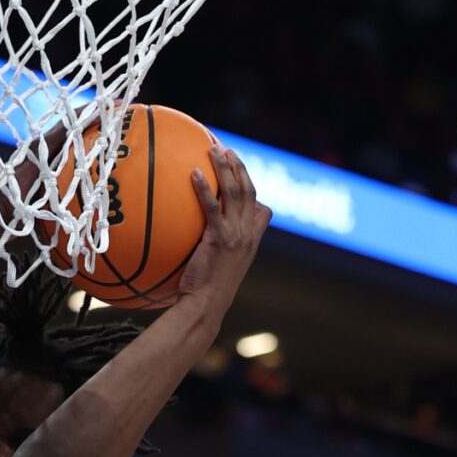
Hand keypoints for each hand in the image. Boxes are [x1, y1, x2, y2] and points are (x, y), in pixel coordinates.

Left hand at [176, 144, 271, 314]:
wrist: (206, 307)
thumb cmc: (207, 292)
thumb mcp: (220, 268)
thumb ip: (218, 248)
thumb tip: (200, 238)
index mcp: (251, 241)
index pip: (261, 210)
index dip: (252, 188)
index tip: (242, 172)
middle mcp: (248, 235)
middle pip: (249, 191)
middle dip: (240, 167)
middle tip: (227, 150)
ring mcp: (236, 236)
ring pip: (235, 193)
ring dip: (225, 168)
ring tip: (214, 149)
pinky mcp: (219, 239)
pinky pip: (212, 207)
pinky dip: (205, 188)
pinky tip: (195, 173)